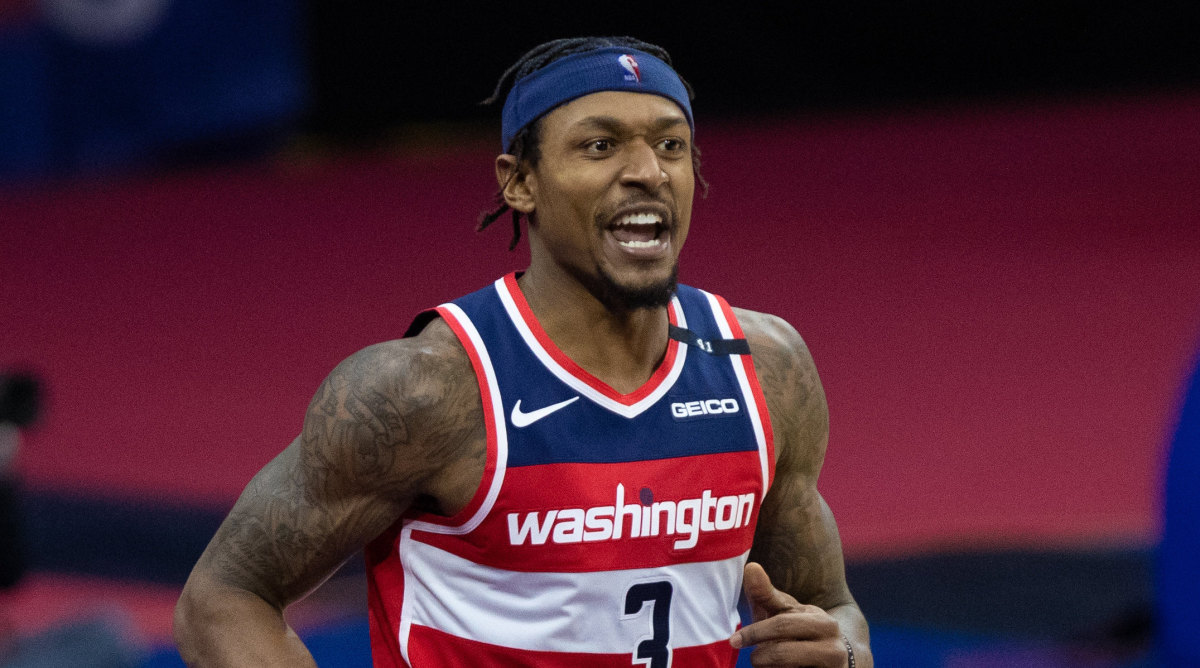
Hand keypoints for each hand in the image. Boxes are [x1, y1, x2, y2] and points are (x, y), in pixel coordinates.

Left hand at [729, 562, 848, 666]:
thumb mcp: (785, 612)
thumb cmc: (800, 631)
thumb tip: (750, 567)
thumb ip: (766, 593)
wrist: (837, 659)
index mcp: (823, 624)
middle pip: (782, 654)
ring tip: (769, 663)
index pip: (781, 625)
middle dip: (761, 657)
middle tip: (754, 658)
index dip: (754, 633)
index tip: (734, 640)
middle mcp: (833, 649)